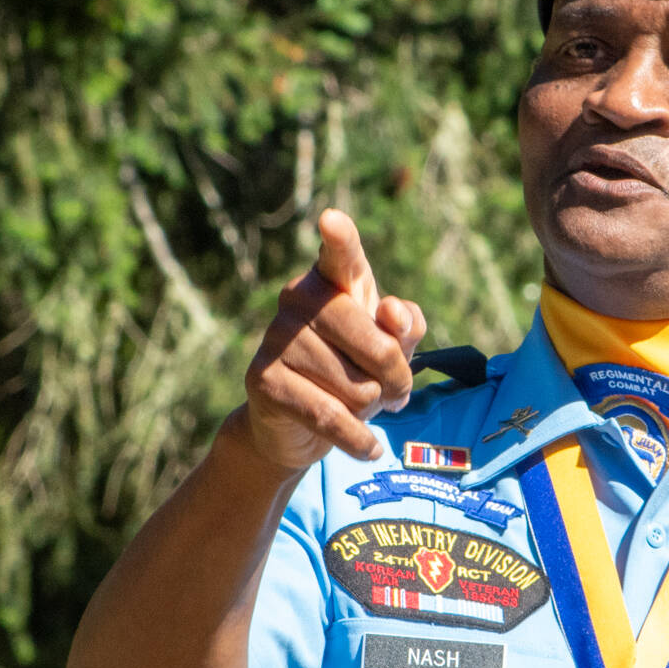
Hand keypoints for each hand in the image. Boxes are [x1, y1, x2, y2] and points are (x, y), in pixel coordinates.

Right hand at [238, 209, 427, 469]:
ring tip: (360, 406)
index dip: (340, 238)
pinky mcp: (263, 379)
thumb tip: (395, 314)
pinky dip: (357, 438)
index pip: (342, 255)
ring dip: (370, 407)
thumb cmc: (352, 370)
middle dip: (397, 377)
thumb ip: (406, 327)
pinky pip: (329, 415)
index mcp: (334, 280)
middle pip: (377, 343)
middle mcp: (299, 298)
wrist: (298, 425)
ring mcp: (276, 337)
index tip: (332, 220)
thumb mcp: (390, 347)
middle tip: (396, 390)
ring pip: (356, 385)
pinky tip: (369, 447)